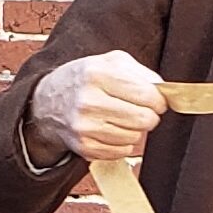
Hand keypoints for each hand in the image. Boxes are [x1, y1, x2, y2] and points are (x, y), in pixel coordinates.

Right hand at [26, 51, 166, 161]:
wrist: (48, 102)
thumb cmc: (85, 79)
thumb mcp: (110, 61)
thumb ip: (141, 72)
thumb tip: (164, 91)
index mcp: (97, 74)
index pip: (147, 94)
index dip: (159, 100)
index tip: (157, 100)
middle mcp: (88, 101)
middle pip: (144, 119)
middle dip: (150, 115)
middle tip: (142, 110)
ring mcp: (85, 127)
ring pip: (135, 136)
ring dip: (135, 129)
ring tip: (122, 117)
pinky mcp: (84, 147)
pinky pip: (122, 150)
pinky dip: (123, 142)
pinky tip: (111, 129)